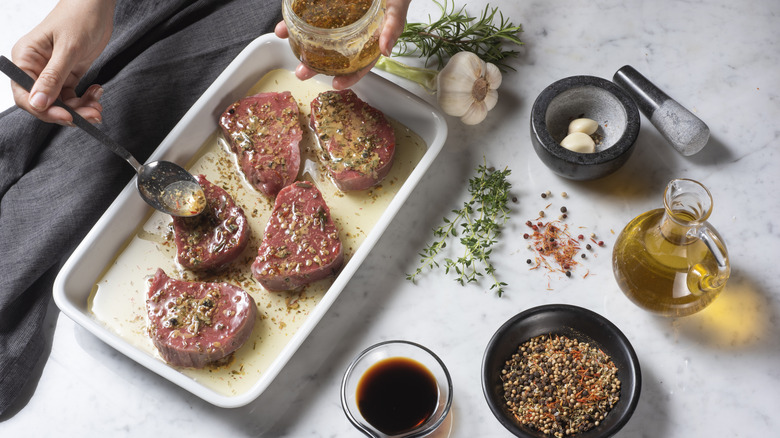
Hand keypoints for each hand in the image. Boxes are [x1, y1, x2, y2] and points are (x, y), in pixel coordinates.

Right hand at [10, 0, 115, 124]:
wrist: (97, 5)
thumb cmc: (79, 17)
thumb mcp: (68, 49)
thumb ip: (53, 77)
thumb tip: (38, 102)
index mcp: (26, 58)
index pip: (25, 94)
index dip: (44, 110)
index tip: (66, 117)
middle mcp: (36, 67)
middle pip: (44, 102)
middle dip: (68, 112)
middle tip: (90, 115)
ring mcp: (52, 72)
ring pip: (61, 102)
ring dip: (80, 108)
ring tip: (97, 107)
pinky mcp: (69, 73)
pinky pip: (73, 95)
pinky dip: (85, 99)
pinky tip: (97, 91)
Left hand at [275, 0, 411, 89]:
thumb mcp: (397, 8)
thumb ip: (393, 26)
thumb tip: (385, 49)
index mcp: (369, 40)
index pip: (360, 65)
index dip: (349, 77)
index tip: (336, 85)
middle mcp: (352, 34)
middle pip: (333, 55)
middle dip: (316, 66)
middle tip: (302, 72)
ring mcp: (338, 20)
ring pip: (319, 37)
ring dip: (301, 44)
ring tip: (287, 47)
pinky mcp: (327, 7)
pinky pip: (310, 16)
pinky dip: (295, 22)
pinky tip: (284, 27)